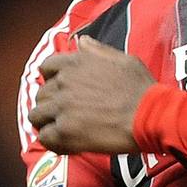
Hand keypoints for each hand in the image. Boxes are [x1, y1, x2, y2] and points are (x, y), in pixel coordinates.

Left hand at [29, 36, 154, 154]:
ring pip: (36, 116)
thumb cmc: (141, 88)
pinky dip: (54, 142)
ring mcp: (62, 107)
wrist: (149, 115)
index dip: (52, 79)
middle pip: (40, 94)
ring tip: (63, 131)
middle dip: (51, 104)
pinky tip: (68, 144)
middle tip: (66, 115)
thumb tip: (81, 42)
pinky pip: (45, 138)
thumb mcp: (124, 59)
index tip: (62, 89)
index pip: (46, 67)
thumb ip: (98, 51)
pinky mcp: (65, 132)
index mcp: (76, 63)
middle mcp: (63, 83)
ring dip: (48, 123)